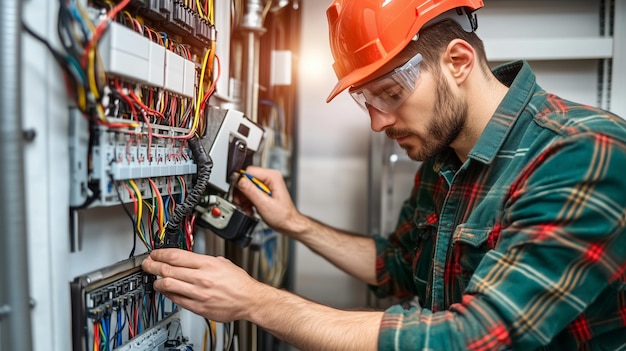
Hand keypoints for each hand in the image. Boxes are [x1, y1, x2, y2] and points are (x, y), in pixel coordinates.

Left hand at [141, 249, 261, 321]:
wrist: (249, 300)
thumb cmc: (239, 282)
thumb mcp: (222, 262)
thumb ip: (203, 261)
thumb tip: (188, 260)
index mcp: (207, 264)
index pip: (176, 256)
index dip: (160, 254)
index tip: (155, 253)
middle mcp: (201, 278)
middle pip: (168, 269)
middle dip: (153, 266)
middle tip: (147, 264)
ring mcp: (198, 293)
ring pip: (168, 285)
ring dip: (157, 281)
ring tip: (154, 279)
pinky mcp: (198, 307)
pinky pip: (176, 299)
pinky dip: (168, 294)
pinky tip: (166, 291)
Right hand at [234, 166, 303, 235]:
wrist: (288, 224)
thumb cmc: (283, 215)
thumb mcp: (264, 204)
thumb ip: (251, 191)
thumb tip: (240, 180)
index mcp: (272, 176)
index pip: (249, 171)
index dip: (241, 182)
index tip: (238, 194)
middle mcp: (269, 178)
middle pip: (246, 179)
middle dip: (241, 193)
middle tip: (241, 203)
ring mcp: (266, 184)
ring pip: (246, 187)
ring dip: (243, 199)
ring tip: (247, 208)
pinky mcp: (263, 191)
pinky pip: (249, 192)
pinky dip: (247, 201)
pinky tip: (250, 208)